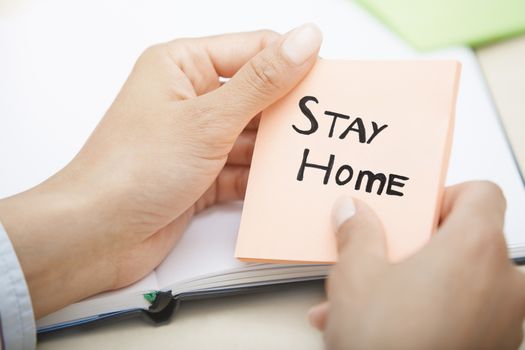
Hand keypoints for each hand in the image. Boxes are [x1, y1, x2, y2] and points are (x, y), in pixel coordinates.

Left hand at [0, 24, 321, 317]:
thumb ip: (261, 82)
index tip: (329, 80)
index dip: (292, 62)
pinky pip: (242, 170)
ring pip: (252, 137)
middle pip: (256, 96)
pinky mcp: (201, 176)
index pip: (253, 50)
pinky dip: (260, 179)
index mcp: (182, 66)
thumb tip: (304, 41)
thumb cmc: (132, 169)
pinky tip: (282, 184)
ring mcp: (196, 140)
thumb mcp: (207, 119)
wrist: (96, 235)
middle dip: (287, 113)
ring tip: (307, 157)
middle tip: (325, 124)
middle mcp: (189, 99)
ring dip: (275, 150)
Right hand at [309, 181, 524, 349]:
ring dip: (418, 284)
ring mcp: (506, 320)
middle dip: (422, 248)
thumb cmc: (389, 345)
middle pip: (469, 239)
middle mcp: (505, 282)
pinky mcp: (496, 347)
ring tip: (372, 301)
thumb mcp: (356, 276)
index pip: (482, 193)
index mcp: (476, 248)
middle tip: (387, 256)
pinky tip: (388, 327)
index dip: (446, 196)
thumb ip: (358, 233)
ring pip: (461, 282)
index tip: (417, 214)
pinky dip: (432, 312)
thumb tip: (353, 213)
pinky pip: (466, 314)